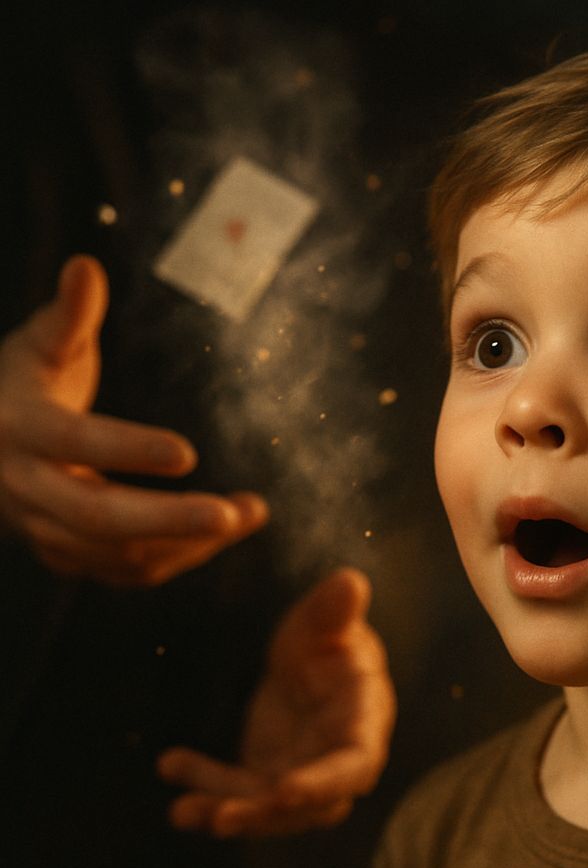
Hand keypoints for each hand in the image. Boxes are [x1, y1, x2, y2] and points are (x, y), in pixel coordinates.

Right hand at [0, 254, 267, 584]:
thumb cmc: (16, 385)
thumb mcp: (35, 346)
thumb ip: (68, 315)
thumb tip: (88, 265)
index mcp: (16, 428)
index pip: (76, 443)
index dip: (129, 450)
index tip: (188, 453)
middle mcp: (26, 489)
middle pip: (99, 516)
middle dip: (171, 519)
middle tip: (236, 514)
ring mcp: (44, 531)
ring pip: (118, 553)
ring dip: (190, 541)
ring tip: (252, 514)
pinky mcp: (66, 556)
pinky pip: (125, 570)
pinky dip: (177, 558)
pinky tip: (222, 535)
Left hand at [158, 568, 396, 836]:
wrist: (310, 660)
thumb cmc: (327, 638)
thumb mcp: (325, 621)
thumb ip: (335, 609)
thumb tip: (350, 581)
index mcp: (363, 722)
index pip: (355, 764)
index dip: (324, 783)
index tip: (284, 791)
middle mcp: (336, 759)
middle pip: (311, 806)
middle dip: (266, 815)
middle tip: (220, 817)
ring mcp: (300, 773)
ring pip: (268, 809)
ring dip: (228, 810)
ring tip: (182, 812)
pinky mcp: (265, 776)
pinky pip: (235, 790)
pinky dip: (204, 784)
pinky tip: (170, 765)